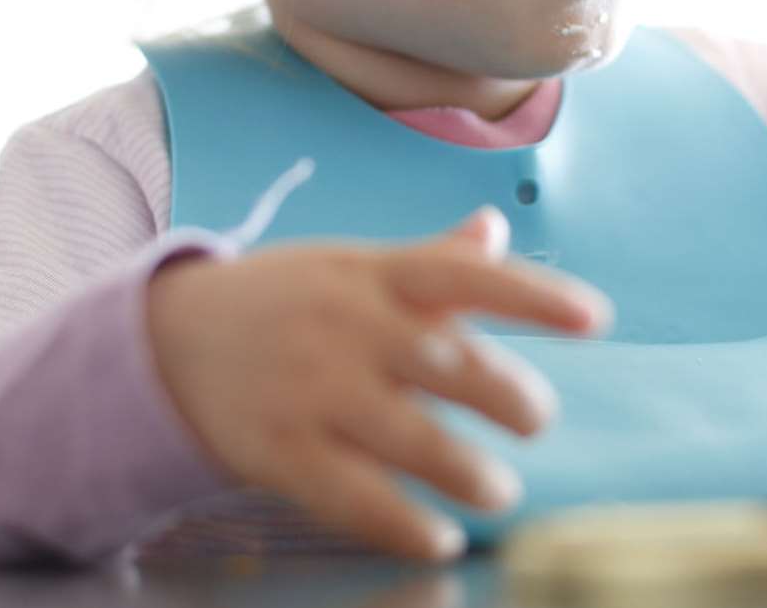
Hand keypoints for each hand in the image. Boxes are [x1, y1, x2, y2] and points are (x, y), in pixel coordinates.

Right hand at [144, 206, 611, 560]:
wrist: (169, 341)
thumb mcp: (354, 269)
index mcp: (373, 275)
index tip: (596, 319)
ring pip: (408, 437)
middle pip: (445, 361)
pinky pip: (352, 496)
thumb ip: (431, 261)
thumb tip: (496, 228)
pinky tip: (441, 537)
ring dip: (466, 472)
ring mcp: (312, 391)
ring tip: (499, 492)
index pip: (465, 275)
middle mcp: (348, 327)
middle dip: (507, 394)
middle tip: (538, 419)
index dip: (533, 296)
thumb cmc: (289, 301)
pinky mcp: (280, 451)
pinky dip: (402, 523)